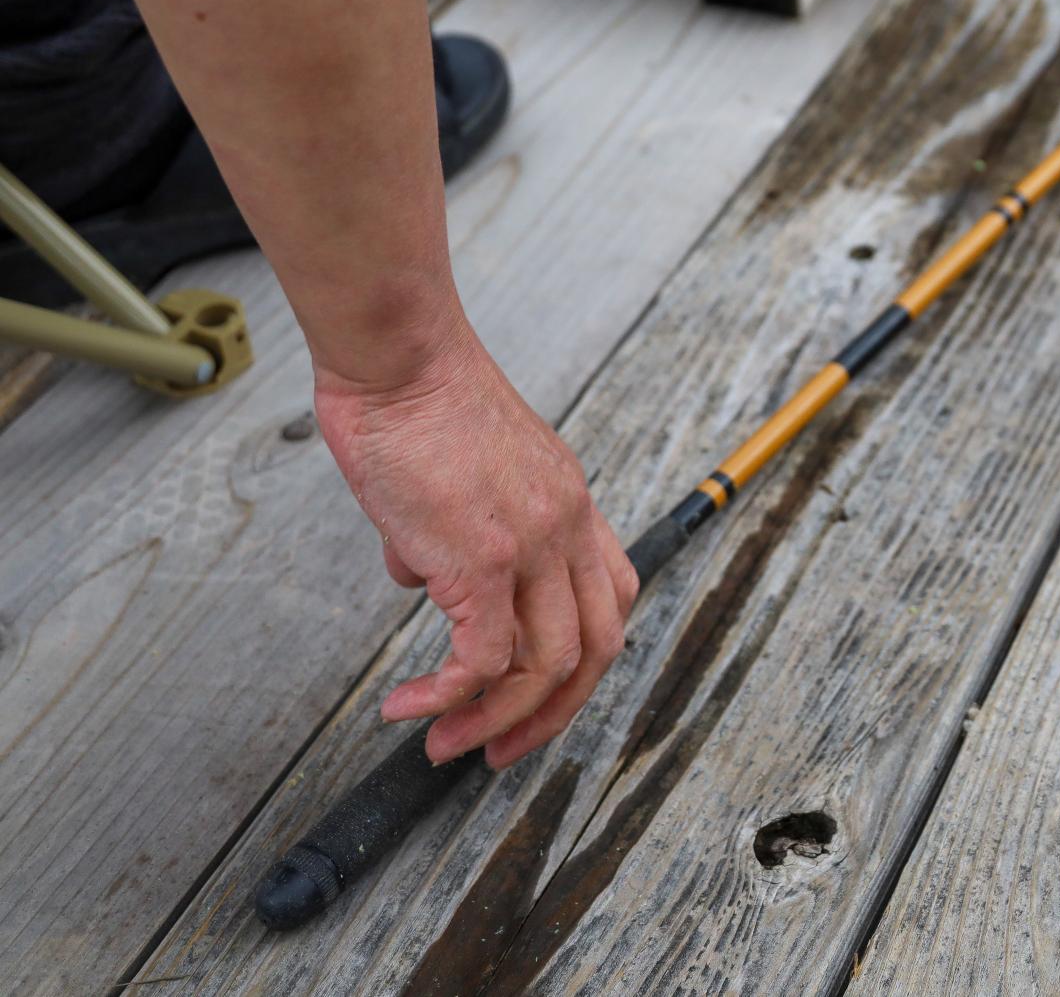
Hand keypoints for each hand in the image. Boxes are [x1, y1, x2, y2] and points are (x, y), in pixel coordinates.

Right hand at [313, 325, 638, 767]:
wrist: (400, 356)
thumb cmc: (418, 399)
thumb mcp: (466, 472)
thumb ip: (459, 527)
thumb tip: (422, 572)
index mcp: (571, 504)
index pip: (612, 595)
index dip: (583, 656)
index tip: (537, 692)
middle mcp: (568, 528)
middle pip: (597, 647)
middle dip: (553, 713)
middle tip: (501, 749)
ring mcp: (533, 546)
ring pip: (546, 666)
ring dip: (495, 720)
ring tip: (442, 745)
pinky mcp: (482, 560)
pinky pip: (481, 659)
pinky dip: (447, 697)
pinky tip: (406, 708)